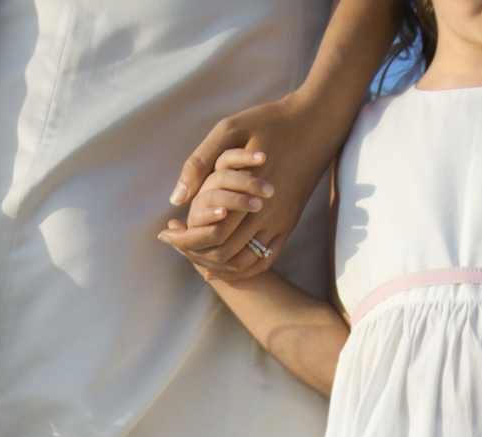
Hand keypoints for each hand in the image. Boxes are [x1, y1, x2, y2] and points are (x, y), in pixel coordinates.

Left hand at [160, 94, 339, 277]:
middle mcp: (266, 215)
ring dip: (216, 264)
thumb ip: (200, 162)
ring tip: (192, 254)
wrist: (316, 123)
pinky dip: (242, 269)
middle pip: (224, 253)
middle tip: (173, 244)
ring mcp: (280, 223)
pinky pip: (265, 259)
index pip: (211, 233)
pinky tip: (222, 266)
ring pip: (244, 262)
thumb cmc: (270, 122)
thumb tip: (177, 198)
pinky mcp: (289, 224)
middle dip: (194, 253)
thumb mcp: (230, 130)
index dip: (184, 240)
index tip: (164, 234)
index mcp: (248, 194)